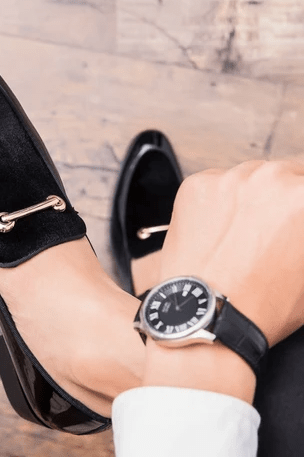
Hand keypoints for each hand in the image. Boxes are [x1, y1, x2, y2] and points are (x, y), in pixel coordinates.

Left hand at [160, 160, 303, 347]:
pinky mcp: (196, 186)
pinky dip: (217, 201)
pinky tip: (218, 232)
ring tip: (241, 235)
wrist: (206, 315)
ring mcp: (229, 179)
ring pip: (249, 177)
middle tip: (272, 231)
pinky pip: (215, 184)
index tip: (294, 218)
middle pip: (285, 174)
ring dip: (250, 198)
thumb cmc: (263, 302)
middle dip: (282, 198)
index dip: (301, 208)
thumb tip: (300, 222)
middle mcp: (269, 178)